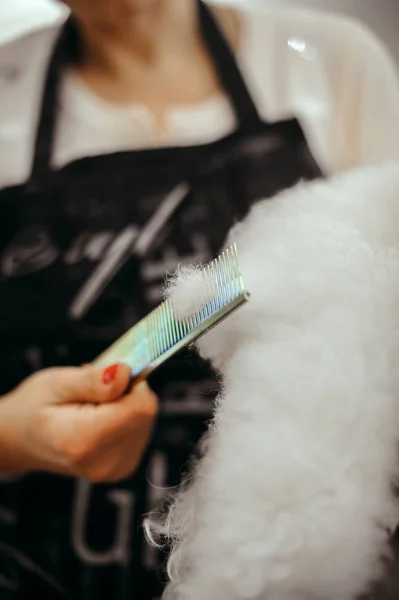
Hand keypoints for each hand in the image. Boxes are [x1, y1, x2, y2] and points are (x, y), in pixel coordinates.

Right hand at [0, 363, 157, 481]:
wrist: (19, 440)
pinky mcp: (122, 468)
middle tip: (92, 391)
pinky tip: (99, 418)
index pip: (140, 407)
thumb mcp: (55, 383)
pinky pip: (141, 431)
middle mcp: (104, 462)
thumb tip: (125, 373)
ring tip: (91, 405)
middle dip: (126, 392)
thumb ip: (92, 381)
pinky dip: (124, 418)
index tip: (106, 377)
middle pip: (145, 413)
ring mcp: (115, 469)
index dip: (129, 383)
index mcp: (84, 441)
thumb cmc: (32, 409)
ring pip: (146, 420)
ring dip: (125, 405)